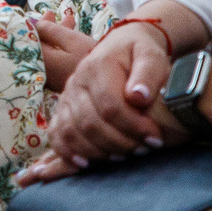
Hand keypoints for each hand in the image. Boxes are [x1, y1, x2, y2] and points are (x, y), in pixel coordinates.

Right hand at [20, 21, 176, 181]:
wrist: (122, 46)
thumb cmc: (140, 54)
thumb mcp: (152, 56)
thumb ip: (148, 74)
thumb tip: (138, 97)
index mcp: (98, 65)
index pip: (111, 106)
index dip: (134, 127)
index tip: (156, 138)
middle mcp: (76, 80)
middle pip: (91, 123)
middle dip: (121, 143)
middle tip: (144, 149)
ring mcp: (66, 96)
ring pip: (72, 132)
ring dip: (99, 151)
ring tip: (124, 155)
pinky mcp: (62, 109)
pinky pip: (56, 134)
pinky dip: (67, 152)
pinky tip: (85, 164)